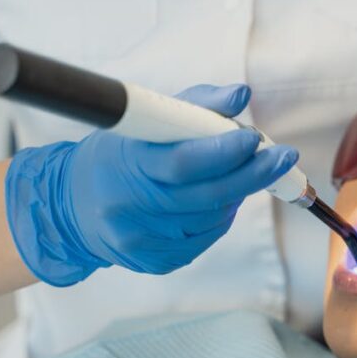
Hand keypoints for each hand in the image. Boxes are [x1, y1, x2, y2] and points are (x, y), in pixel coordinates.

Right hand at [5, 83, 297, 284]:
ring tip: (239, 172)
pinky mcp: (156, 263)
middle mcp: (128, 208)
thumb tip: (242, 95)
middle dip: (252, 173)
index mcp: (125, 165)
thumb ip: (198, 106)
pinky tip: (214, 200)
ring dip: (236, 193)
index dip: (223, 152)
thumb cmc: (121, 154)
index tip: (255, 139)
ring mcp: (142, 241)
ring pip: (212, 217)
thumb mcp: (147, 121)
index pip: (182, 162)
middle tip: (282, 157)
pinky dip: (219, 216)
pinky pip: (205, 237)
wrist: (74, 207)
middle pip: (207, 195)